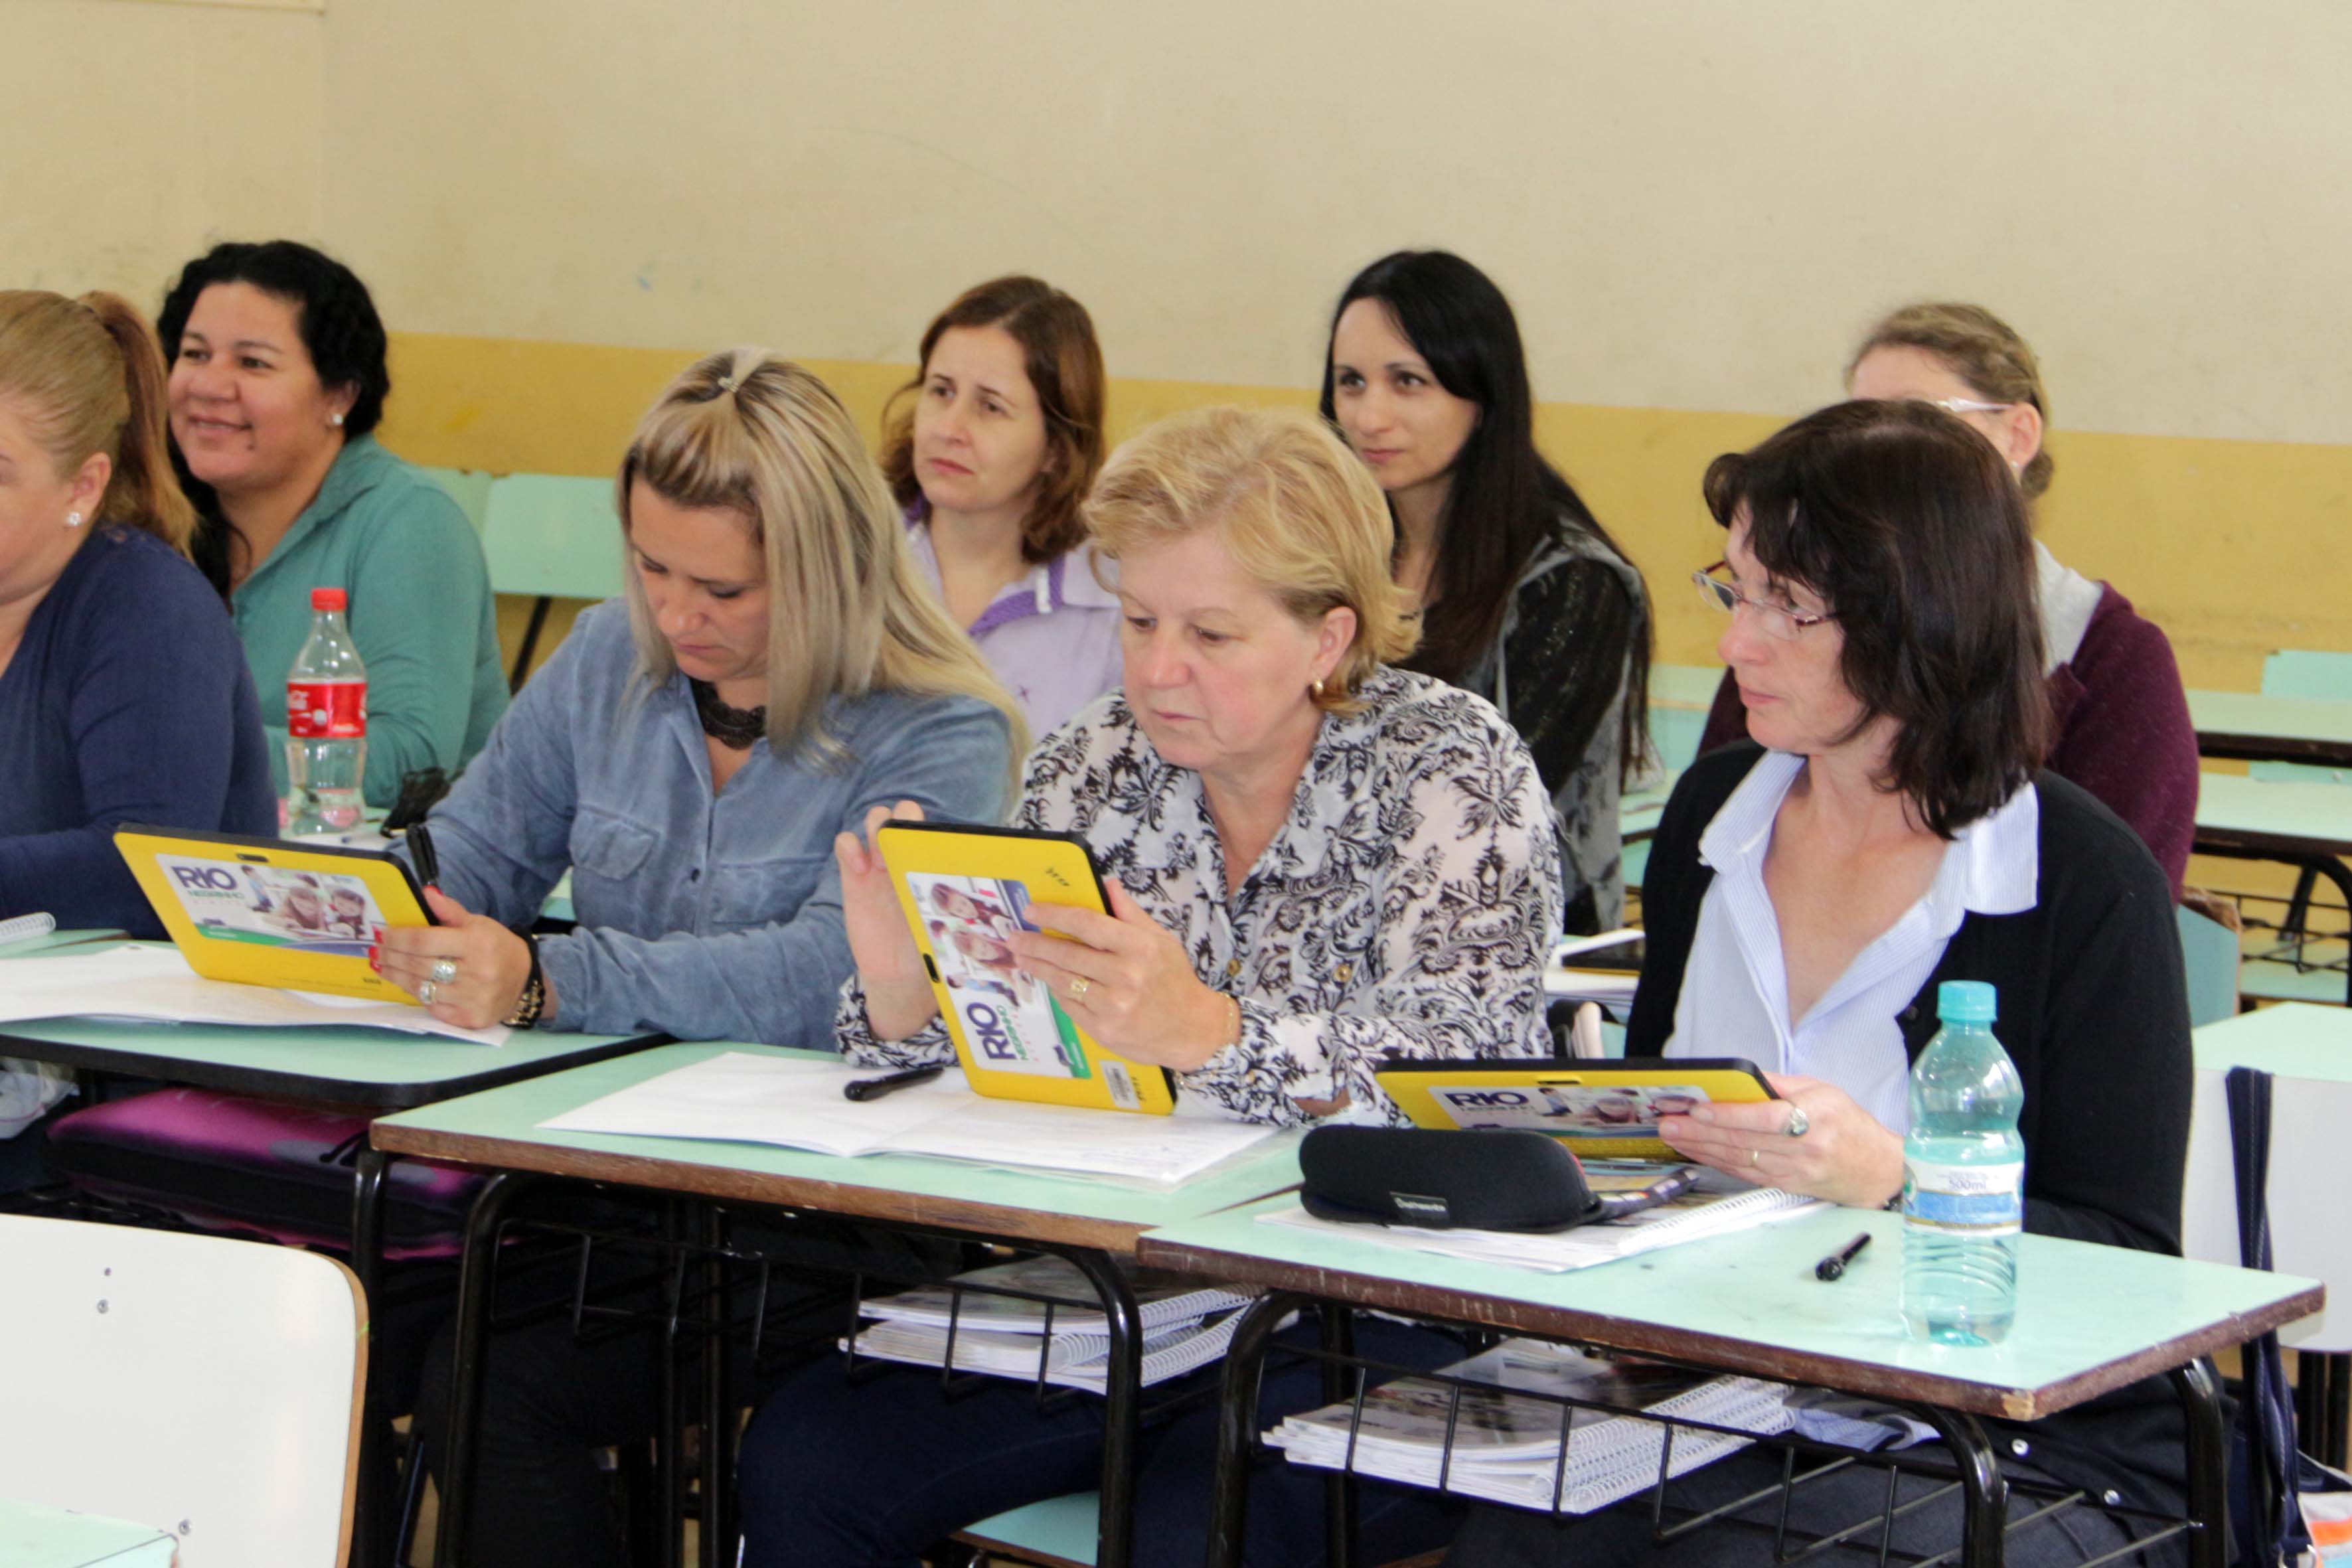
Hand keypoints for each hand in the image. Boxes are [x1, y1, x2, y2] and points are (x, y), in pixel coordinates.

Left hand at [375, 886, 536, 1030]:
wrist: (523, 982)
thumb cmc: (496, 947)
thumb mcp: (478, 924)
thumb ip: (450, 911)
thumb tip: (426, 893)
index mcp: (477, 944)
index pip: (425, 941)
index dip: (398, 938)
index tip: (383, 935)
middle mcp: (476, 972)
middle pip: (419, 965)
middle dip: (391, 957)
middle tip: (376, 952)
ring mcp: (472, 999)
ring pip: (422, 988)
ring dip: (397, 977)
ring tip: (383, 967)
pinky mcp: (469, 1019)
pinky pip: (432, 1007)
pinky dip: (416, 994)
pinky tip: (405, 984)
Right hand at [835, 801, 939, 1040]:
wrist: (900, 974)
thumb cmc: (931, 945)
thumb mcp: (949, 922)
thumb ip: (958, 904)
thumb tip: (992, 897)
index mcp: (932, 864)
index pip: (933, 827)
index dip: (930, 827)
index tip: (931, 848)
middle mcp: (906, 856)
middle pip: (903, 812)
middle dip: (902, 819)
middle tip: (903, 850)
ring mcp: (879, 863)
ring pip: (875, 818)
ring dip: (876, 829)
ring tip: (881, 864)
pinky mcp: (854, 875)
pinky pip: (845, 844)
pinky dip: (849, 847)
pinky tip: (859, 869)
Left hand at [1006, 879, 1232, 1073]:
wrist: (1192, 1029)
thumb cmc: (1174, 980)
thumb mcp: (1160, 940)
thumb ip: (1130, 914)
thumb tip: (1107, 884)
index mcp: (1139, 947)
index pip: (1087, 923)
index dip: (1055, 915)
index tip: (1032, 910)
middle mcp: (1126, 975)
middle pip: (1068, 953)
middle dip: (1035, 943)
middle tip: (1014, 937)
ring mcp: (1113, 1006)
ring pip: (1063, 981)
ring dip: (1038, 967)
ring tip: (1022, 958)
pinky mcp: (1104, 1030)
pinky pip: (1070, 1005)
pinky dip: (1058, 991)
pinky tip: (1050, 981)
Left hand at [1656, 1072, 1903, 1207]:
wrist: (1875, 1169)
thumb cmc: (1847, 1122)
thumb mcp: (1821, 1089)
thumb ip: (1779, 1083)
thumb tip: (1739, 1076)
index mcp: (1815, 1118)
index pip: (1765, 1117)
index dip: (1730, 1115)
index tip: (1699, 1109)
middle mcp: (1804, 1149)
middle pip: (1745, 1140)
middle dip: (1701, 1132)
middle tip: (1669, 1123)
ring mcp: (1794, 1171)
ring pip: (1740, 1159)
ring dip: (1702, 1148)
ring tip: (1673, 1136)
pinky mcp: (1785, 1185)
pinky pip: (1745, 1172)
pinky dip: (1717, 1162)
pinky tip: (1697, 1152)